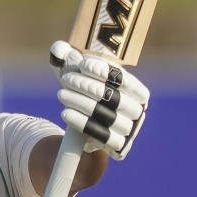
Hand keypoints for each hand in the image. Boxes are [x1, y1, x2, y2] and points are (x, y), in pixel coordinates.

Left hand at [49, 40, 149, 159]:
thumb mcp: (76, 74)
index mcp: (137, 92)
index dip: (104, 71)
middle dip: (89, 86)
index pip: (124, 80)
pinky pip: (103, 136)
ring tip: (61, 94)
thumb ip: (67, 58)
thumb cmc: (82, 92)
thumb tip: (58, 49)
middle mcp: (138, 111)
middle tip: (67, 78)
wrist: (84, 126)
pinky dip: (83, 123)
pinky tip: (65, 113)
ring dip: (82, 104)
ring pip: (107, 116)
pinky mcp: (119, 147)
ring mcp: (130, 130)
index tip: (82, 64)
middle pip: (115, 98)